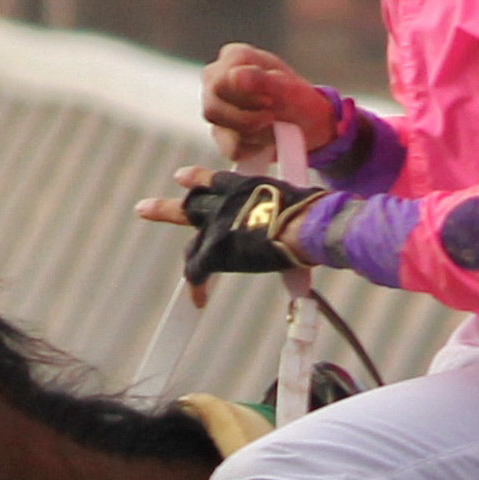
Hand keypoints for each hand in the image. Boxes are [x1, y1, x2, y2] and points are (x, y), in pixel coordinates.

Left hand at [135, 166, 322, 280]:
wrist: (307, 225)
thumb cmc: (318, 215)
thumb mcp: (307, 203)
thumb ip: (305, 210)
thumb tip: (335, 220)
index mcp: (246, 187)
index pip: (216, 182)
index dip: (198, 181)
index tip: (181, 178)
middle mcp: (226, 201)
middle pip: (192, 205)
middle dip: (168, 210)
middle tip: (144, 208)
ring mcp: (217, 224)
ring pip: (189, 237)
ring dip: (167, 229)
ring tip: (148, 225)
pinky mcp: (217, 249)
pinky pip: (197, 271)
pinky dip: (197, 287)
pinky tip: (198, 300)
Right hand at [202, 44, 340, 160]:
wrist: (308, 122)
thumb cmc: (296, 97)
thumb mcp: (287, 87)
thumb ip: (262, 79)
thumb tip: (235, 76)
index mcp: (232, 57)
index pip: (221, 83)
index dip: (245, 98)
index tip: (270, 101)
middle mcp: (215, 81)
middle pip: (212, 109)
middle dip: (248, 119)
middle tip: (273, 117)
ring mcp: (215, 109)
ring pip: (221, 130)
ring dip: (256, 133)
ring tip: (275, 126)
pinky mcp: (221, 137)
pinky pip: (232, 149)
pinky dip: (256, 147)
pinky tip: (267, 137)